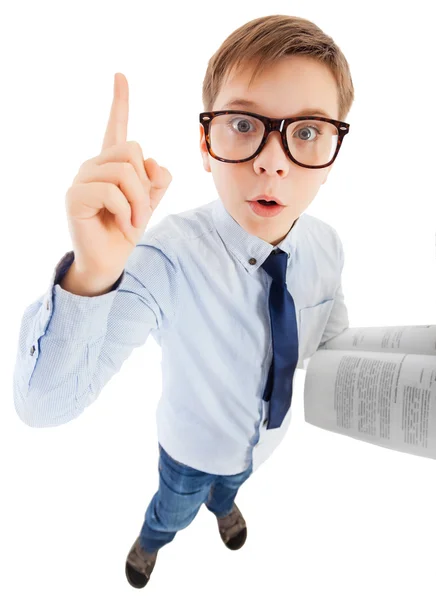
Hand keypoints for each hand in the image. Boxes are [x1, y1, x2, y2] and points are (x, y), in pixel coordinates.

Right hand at [64, 72, 171, 278]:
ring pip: (125, 172)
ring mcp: (82, 178)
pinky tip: (123, 226)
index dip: (120, 102)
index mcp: (112, 164)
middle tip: (142, 212)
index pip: (117, 128)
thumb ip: (156, 181)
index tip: (120, 76)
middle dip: (146, 185)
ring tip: (133, 222)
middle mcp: (94, 165)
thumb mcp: (149, 203)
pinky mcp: (75, 195)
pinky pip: (113, 191)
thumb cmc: (125, 229)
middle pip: (133, 150)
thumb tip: (153, 163)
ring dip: (139, 202)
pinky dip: (127, 212)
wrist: (109, 260)